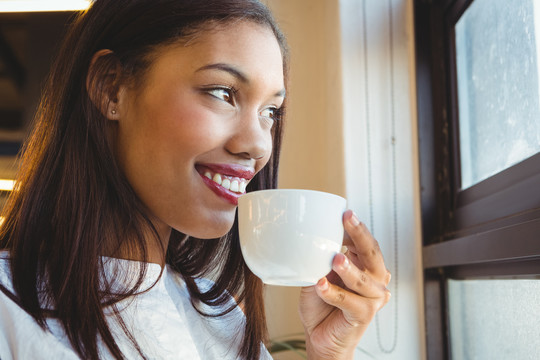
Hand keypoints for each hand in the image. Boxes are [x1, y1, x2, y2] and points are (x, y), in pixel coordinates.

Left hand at [298, 210, 390, 358]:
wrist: (320, 336)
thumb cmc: (322, 303)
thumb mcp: (321, 272)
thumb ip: (323, 257)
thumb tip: (315, 233)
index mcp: (368, 267)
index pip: (367, 243)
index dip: (356, 228)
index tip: (344, 213)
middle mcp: (376, 281)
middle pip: (373, 254)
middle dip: (360, 234)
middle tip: (347, 219)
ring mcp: (372, 300)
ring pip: (363, 280)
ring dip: (348, 268)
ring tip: (335, 258)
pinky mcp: (363, 316)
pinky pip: (348, 302)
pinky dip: (333, 292)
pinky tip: (320, 284)